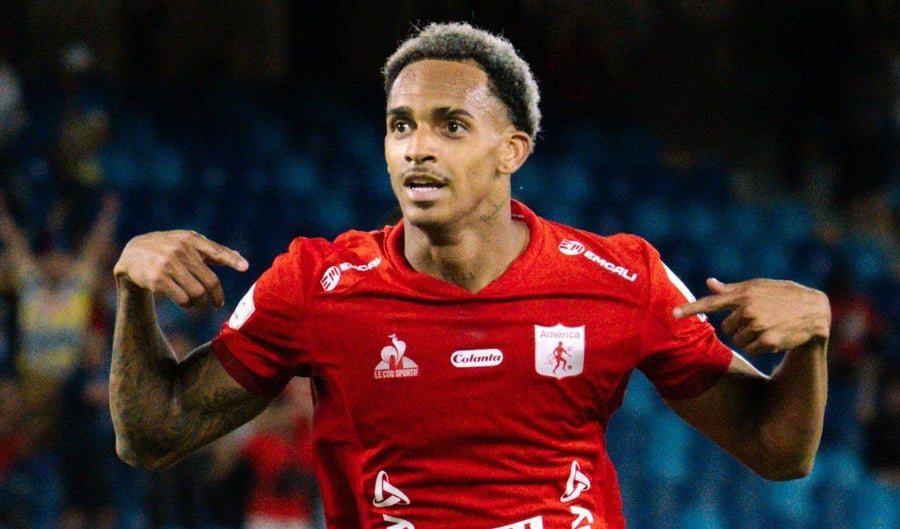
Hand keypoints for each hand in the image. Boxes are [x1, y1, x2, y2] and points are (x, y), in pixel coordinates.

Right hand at [114, 230, 247, 308]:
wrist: (132, 254)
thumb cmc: (168, 248)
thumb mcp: (187, 242)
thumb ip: (212, 250)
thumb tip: (239, 258)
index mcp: (191, 240)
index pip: (216, 251)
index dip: (232, 259)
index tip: (245, 267)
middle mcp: (180, 250)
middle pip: (210, 281)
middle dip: (216, 297)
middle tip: (217, 304)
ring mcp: (168, 265)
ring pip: (197, 293)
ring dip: (200, 302)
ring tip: (197, 303)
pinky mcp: (157, 280)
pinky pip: (182, 299)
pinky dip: (186, 304)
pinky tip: (185, 302)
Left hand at [674, 278, 830, 353]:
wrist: (816, 310)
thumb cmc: (784, 296)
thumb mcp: (760, 286)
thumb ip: (733, 289)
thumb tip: (709, 282)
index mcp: (744, 293)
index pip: (711, 302)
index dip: (690, 309)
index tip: (673, 314)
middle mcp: (748, 309)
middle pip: (726, 328)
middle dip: (738, 326)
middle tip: (759, 318)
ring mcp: (758, 325)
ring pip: (737, 340)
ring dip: (749, 337)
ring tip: (768, 326)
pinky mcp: (768, 340)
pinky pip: (749, 349)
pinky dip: (758, 346)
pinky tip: (773, 336)